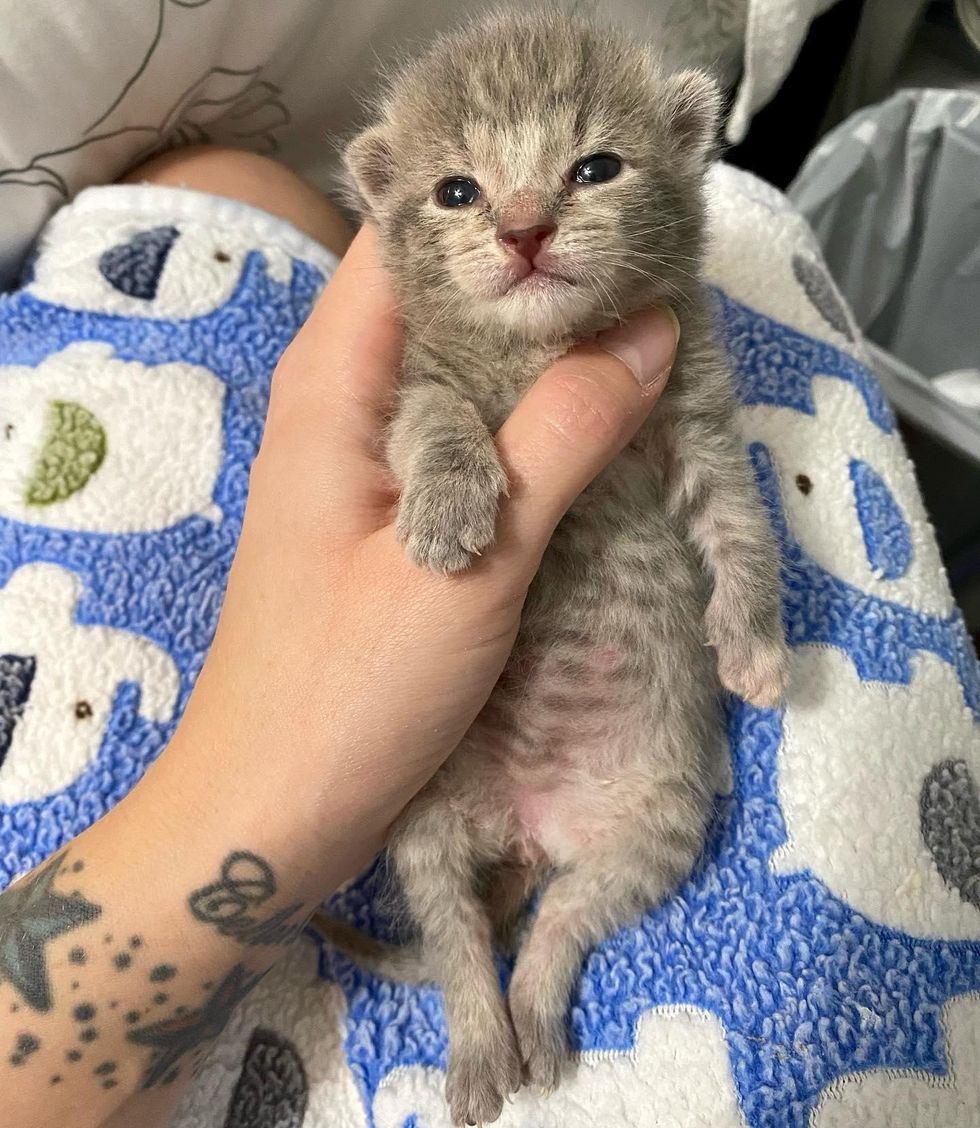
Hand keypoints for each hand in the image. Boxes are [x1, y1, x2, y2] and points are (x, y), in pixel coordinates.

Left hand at [160, 224, 679, 894]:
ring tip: (642, 336)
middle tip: (647, 273)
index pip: (407, 238)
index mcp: (336, 382)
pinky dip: (527, 425)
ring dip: (541, 360)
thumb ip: (563, 439)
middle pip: (444, 301)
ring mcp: (366, 460)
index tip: (594, 205)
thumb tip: (651, 333)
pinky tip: (595, 427)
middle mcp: (344, 401)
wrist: (274, 810)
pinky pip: (466, 439)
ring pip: (463, 373)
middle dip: (539, 284)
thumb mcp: (474, 559)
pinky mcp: (391, 514)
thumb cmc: (349, 690)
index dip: (498, 211)